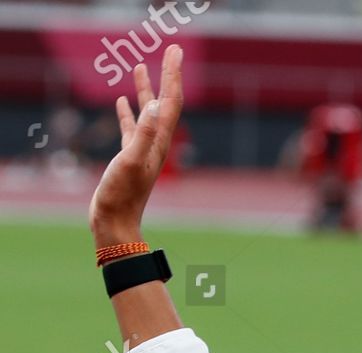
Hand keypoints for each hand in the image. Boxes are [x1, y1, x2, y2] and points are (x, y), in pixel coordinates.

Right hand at [89, 45, 183, 246]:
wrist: (114, 223)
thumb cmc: (121, 196)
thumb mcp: (131, 161)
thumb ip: (144, 134)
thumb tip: (156, 107)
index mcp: (160, 142)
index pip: (171, 101)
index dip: (173, 74)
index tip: (175, 51)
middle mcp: (155, 144)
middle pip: (165, 103)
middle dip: (167, 76)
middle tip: (171, 50)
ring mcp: (142, 150)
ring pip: (147, 113)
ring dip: (146, 90)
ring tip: (140, 67)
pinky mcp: (128, 157)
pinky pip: (131, 128)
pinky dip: (128, 112)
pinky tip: (122, 100)